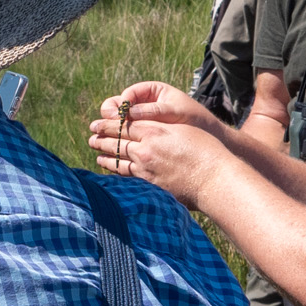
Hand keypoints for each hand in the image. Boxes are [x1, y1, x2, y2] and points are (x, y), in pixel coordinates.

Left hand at [90, 81, 227, 204]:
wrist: (214, 179)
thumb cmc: (206, 150)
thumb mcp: (182, 129)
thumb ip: (160, 128)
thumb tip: (144, 127)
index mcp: (155, 131)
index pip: (125, 124)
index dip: (109, 122)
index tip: (99, 121)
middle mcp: (146, 149)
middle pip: (117, 141)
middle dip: (101, 136)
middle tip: (90, 133)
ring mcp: (146, 168)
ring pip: (118, 159)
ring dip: (104, 154)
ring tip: (95, 150)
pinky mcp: (149, 185)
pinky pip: (126, 176)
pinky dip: (115, 171)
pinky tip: (110, 169)